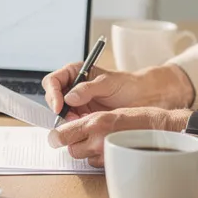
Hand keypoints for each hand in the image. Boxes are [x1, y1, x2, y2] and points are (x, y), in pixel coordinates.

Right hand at [42, 63, 194, 117]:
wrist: (144, 97)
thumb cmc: (128, 85)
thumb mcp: (108, 83)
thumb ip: (87, 88)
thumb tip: (69, 97)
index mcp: (77, 72)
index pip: (54, 80)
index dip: (53, 93)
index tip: (60, 105)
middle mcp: (74, 87)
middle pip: (53, 97)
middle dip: (59, 108)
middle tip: (71, 117)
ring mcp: (78, 102)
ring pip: (61, 112)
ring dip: (67, 119)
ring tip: (81, 121)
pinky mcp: (84, 115)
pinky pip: (72, 122)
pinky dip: (76, 125)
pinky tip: (86, 124)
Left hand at [51, 107, 190, 167]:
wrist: (163, 132)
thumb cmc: (140, 119)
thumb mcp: (111, 113)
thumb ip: (89, 121)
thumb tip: (67, 131)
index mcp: (96, 123)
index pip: (62, 135)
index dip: (56, 137)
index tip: (54, 138)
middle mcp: (98, 141)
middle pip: (71, 149)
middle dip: (74, 144)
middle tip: (83, 137)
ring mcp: (106, 156)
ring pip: (84, 157)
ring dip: (87, 151)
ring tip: (101, 141)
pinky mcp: (114, 166)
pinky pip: (97, 165)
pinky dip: (99, 159)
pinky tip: (110, 149)